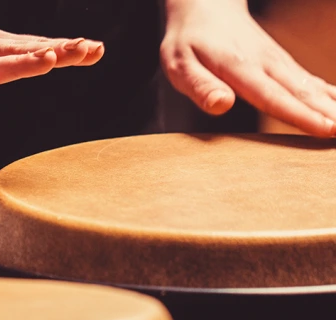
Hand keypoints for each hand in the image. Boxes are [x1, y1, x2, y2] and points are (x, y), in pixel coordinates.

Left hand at [160, 0, 335, 136]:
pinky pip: (307, 78)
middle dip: (326, 112)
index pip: (273, 96)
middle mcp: (264, 63)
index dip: (300, 114)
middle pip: (299, 92)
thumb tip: (221, 105)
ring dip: (331, 103)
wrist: (204, 8)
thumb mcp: (180, 65)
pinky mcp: (279, 61)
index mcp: (239, 67)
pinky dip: (326, 91)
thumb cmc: (187, 42)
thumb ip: (200, 86)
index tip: (326, 128)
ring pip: (308, 84)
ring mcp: (275, 60)